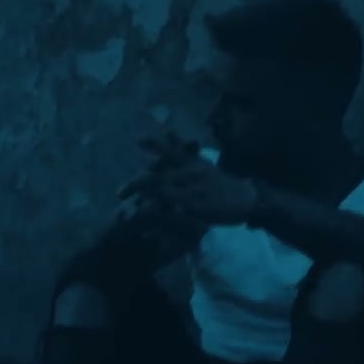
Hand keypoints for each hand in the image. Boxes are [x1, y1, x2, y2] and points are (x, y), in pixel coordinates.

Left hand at [120, 134, 259, 225]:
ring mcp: (196, 193)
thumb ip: (181, 149)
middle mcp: (192, 175)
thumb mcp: (200, 162)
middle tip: (119, 193)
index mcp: (191, 162)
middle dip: (136, 184)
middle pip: (159, 177)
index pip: (171, 150)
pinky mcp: (199, 212)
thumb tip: (167, 130)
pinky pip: (176, 219)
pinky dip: (160, 226)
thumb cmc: (217, 180)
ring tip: (128, 213)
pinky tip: (146, 233)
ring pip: (165, 198)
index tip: (137, 141)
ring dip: (144, 206)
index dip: (155, 145)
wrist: (243, 198)